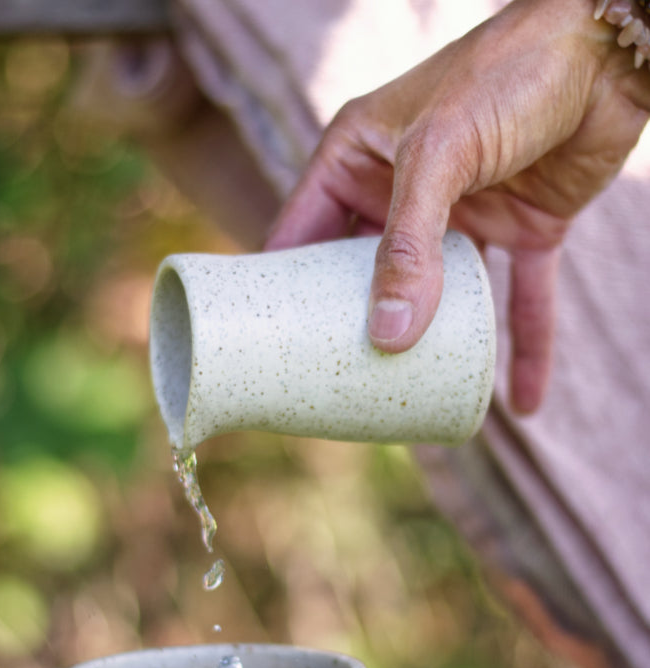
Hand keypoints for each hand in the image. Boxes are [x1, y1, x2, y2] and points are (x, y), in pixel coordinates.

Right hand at [265, 0, 649, 412]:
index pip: (301, 235)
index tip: (268, 349)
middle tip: (337, 393)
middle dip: (356, 333)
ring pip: (437, 300)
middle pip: (364, 279)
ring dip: (434, 352)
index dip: (283, 292)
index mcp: (358, 160)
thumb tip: (387, 336)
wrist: (608, 49)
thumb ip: (409, 244)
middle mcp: (402, 192)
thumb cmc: (508, 72)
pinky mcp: (521, 229)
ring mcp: (462, 216)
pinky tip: (522, 401)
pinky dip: (522, 347)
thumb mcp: (439, 154)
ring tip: (415, 409)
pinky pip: (516, 301)